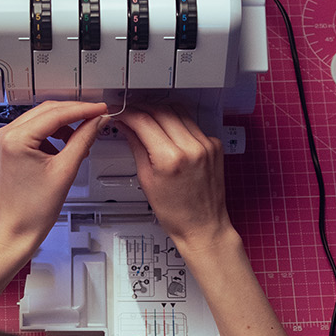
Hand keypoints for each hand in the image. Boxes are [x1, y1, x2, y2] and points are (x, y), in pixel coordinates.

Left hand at [0, 100, 108, 256]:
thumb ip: (83, 139)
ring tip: (81, 136)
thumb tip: (97, 121)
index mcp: (15, 140)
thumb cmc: (33, 210)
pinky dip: (49, 133)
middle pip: (45, 111)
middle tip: (96, 116)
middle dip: (73, 113)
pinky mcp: (4, 148)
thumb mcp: (65, 170)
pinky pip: (30, 130)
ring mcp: (1, 141)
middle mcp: (3, 136)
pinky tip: (62, 145)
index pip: (55, 114)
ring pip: (38, 119)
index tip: (99, 109)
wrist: (17, 230)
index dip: (82, 109)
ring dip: (61, 123)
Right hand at [116, 106, 234, 256]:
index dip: (128, 114)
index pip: (144, 121)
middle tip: (131, 115)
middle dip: (142, 109)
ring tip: (148, 121)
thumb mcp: (147, 180)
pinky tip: (169, 133)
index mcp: (170, 159)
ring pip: (178, 112)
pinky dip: (177, 124)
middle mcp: (191, 148)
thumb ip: (136, 147)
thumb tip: (127, 128)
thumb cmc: (177, 213)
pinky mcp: (214, 145)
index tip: (121, 114)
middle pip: (161, 111)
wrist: (203, 226)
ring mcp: (206, 145)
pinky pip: (192, 124)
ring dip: (160, 112)